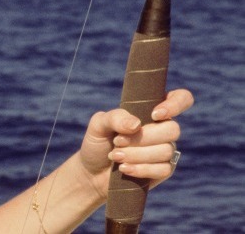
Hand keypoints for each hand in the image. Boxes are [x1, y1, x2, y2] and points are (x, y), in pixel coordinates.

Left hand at [77, 88, 193, 197]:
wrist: (92, 172)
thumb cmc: (97, 142)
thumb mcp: (99, 124)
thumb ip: (115, 118)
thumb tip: (136, 124)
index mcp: (150, 109)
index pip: (180, 98)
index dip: (175, 104)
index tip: (154, 114)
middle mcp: (162, 128)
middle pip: (172, 129)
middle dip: (143, 138)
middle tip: (118, 141)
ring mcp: (165, 150)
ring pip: (166, 150)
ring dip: (136, 154)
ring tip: (115, 156)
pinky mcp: (163, 170)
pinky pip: (163, 169)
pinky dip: (141, 169)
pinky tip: (124, 168)